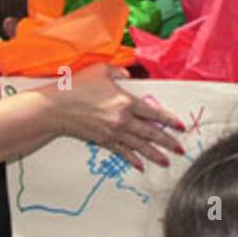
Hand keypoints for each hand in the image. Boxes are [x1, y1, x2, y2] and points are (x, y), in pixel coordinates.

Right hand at [51, 64, 186, 170]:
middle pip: (151, 133)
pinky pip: (123, 152)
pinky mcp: (104, 141)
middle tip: (180, 149)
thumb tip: (128, 74)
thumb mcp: (100, 71)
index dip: (169, 120)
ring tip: (166, 161)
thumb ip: (118, 72)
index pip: (154, 113)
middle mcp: (123, 120)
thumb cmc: (77, 87)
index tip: (180, 126)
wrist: (57, 108)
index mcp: (126, 101)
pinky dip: (133, 159)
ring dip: (154, 154)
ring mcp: (114, 133)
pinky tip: (141, 165)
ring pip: (140, 146)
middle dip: (168, 142)